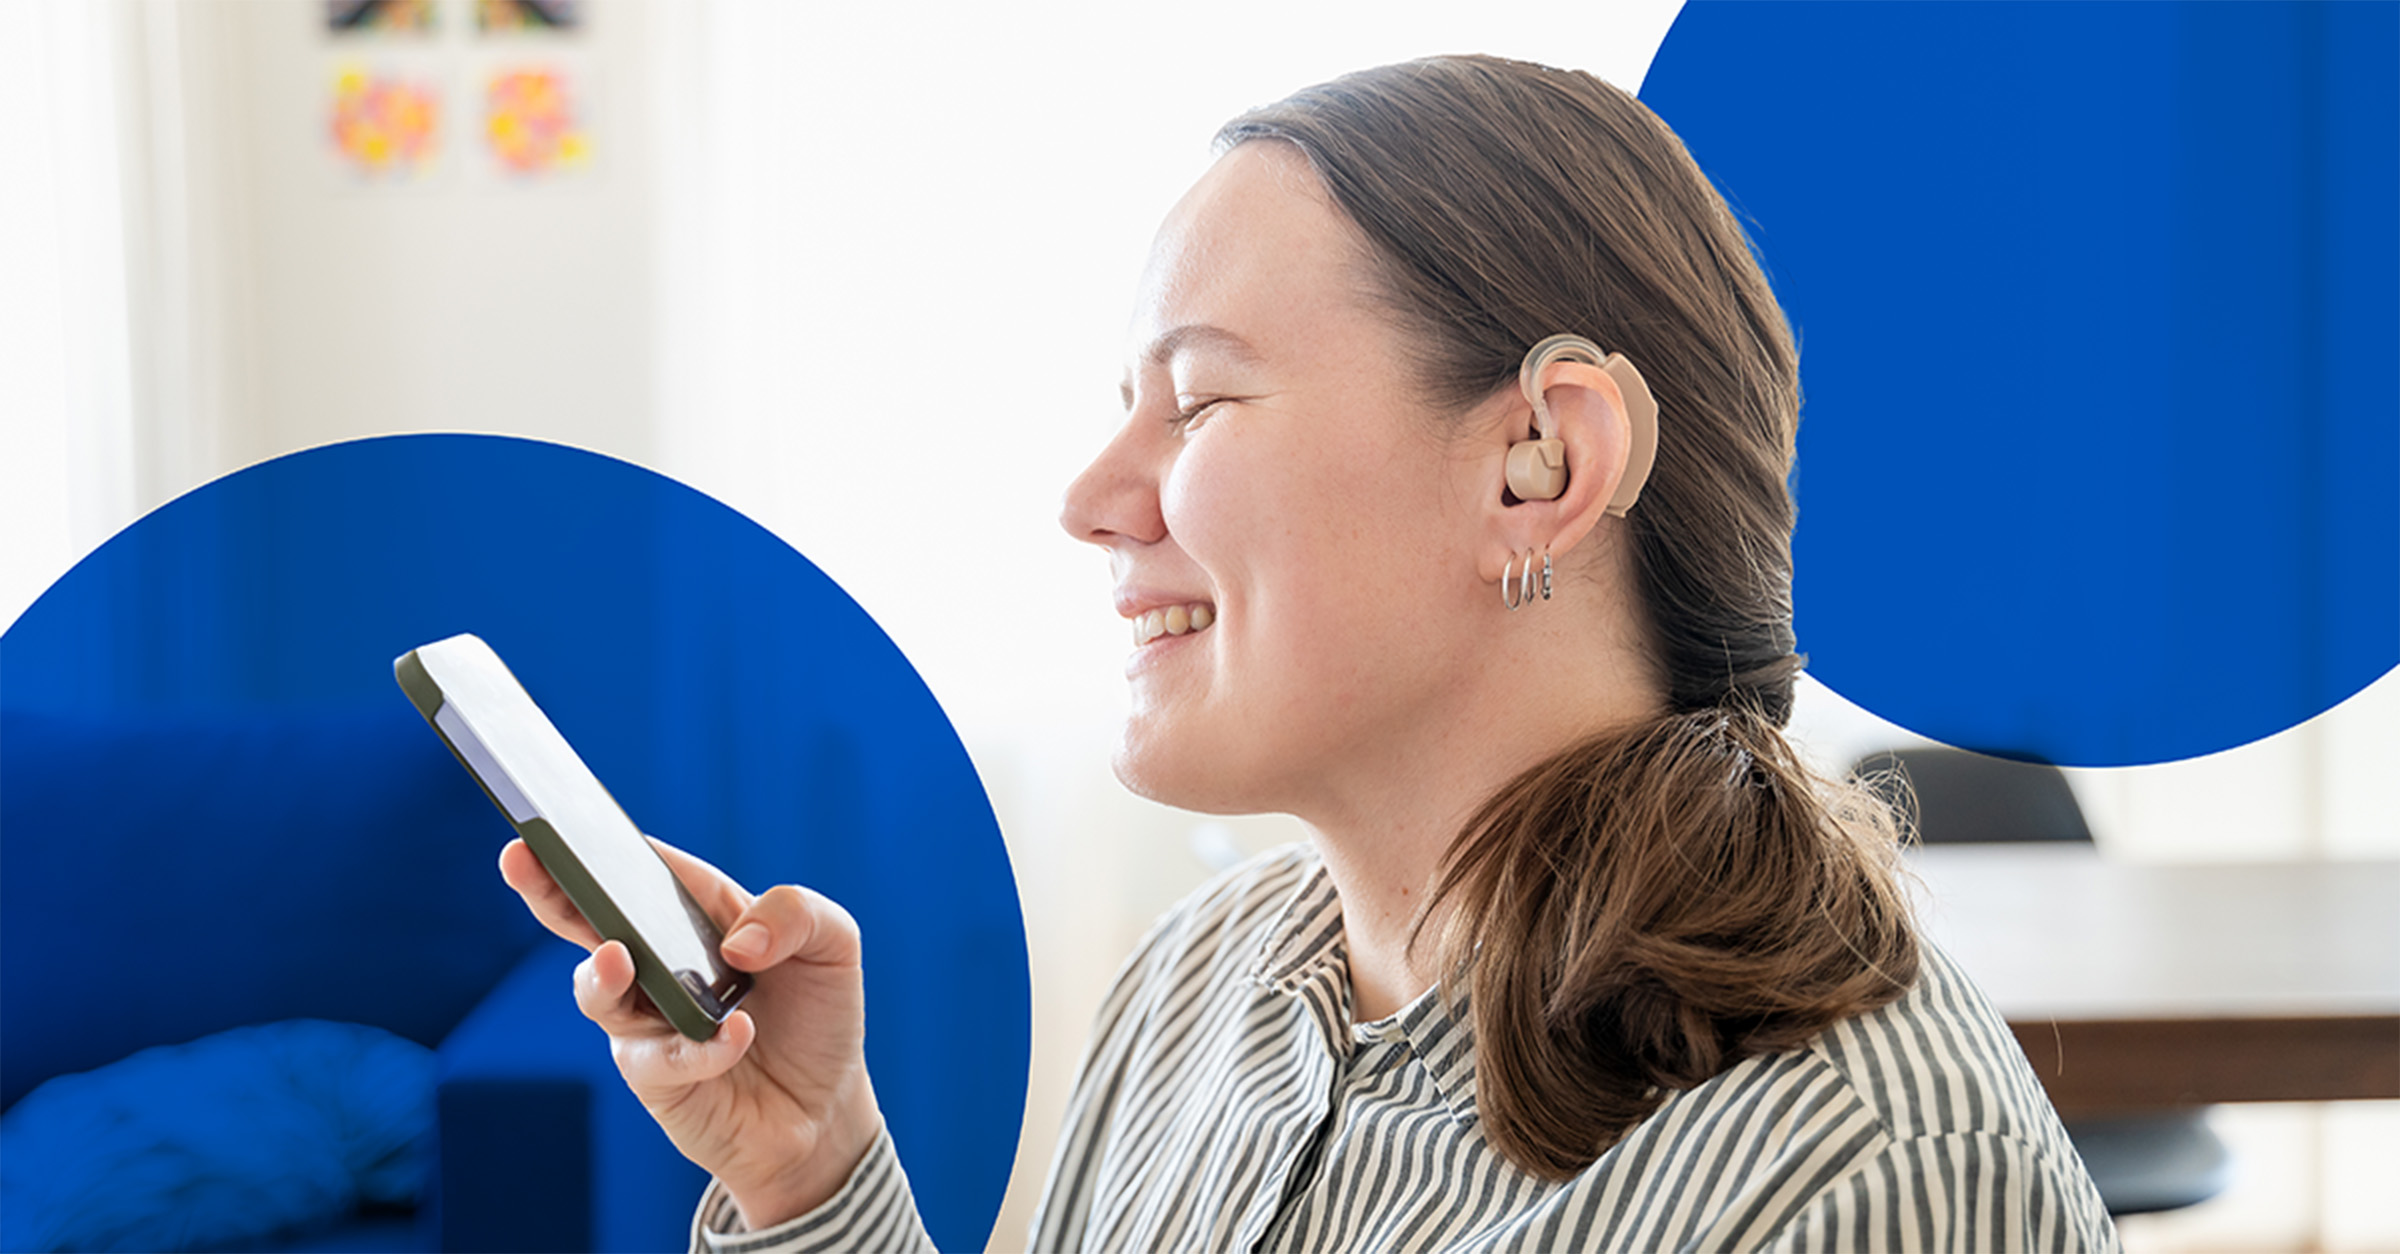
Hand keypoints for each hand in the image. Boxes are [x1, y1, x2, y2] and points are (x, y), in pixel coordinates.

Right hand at [498, 837, 881, 1228]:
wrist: (825, 1110)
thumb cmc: (819, 1015)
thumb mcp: (833, 944)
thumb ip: (796, 915)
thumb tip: (737, 942)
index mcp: (693, 915)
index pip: (642, 869)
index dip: (604, 844)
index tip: (565, 819)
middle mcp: (657, 962)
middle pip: (588, 921)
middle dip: (549, 890)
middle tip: (521, 859)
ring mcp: (648, 1021)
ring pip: (598, 993)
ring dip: (601, 975)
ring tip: (618, 957)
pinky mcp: (656, 1079)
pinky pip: (660, 1059)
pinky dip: (699, 1047)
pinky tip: (737, 1036)